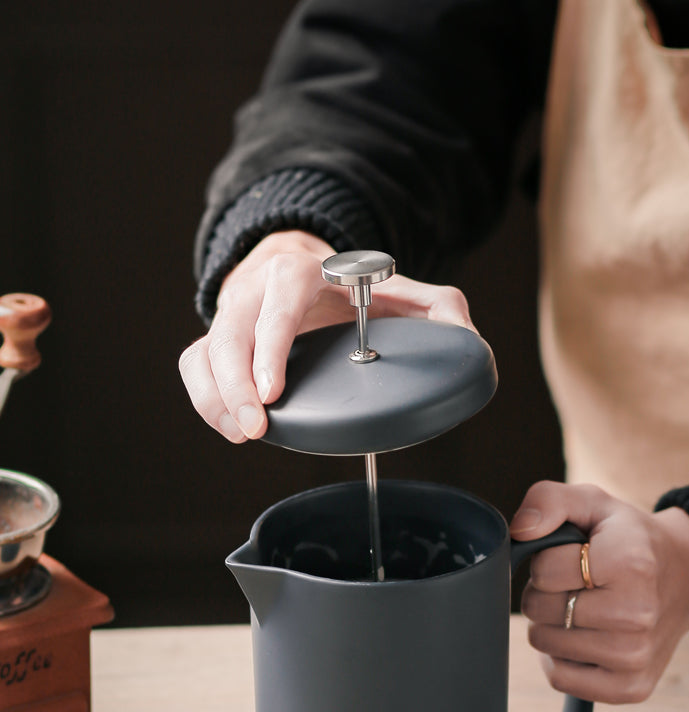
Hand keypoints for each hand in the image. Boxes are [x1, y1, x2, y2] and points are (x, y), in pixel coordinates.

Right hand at [179, 230, 476, 441]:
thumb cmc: (356, 291)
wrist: (307, 272)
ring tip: (242, 435)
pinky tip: (232, 428)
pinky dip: (206, 401)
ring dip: (215, 400)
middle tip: (256, 429)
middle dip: (235, 386)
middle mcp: (258, 290)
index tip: (273, 392)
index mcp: (302, 272)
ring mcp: (232, 315)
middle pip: (229, 333)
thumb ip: (440, 311)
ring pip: (203, 353)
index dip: (271, 345)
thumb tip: (465, 340)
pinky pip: (195, 368)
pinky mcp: (218, 342)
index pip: (279, 301)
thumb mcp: (403, 293)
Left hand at [509, 481, 688, 703]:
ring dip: (552, 624)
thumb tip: (520, 531)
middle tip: (577, 583)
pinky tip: (584, 637)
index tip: (576, 557)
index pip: (543, 571)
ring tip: (583, 607)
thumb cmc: (629, 540)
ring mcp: (635, 656)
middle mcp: (637, 614)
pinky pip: (561, 677)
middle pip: (540, 609)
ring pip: (544, 643)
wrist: (686, 576)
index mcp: (630, 562)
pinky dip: (560, 657)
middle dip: (546, 592)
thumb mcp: (594, 503)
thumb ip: (549, 500)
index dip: (548, 561)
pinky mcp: (630, 687)